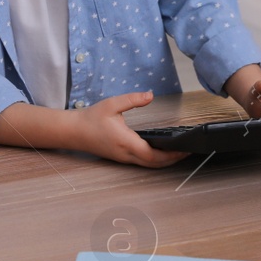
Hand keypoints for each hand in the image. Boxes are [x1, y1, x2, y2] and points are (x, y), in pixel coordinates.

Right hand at [71, 92, 185, 167]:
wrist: (73, 131)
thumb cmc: (91, 119)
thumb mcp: (112, 105)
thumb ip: (133, 99)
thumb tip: (151, 95)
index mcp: (125, 142)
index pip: (153, 155)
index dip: (170, 155)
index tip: (183, 149)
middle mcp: (125, 154)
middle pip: (154, 164)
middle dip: (172, 160)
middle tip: (187, 151)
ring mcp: (123, 158)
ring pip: (148, 165)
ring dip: (164, 161)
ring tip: (178, 152)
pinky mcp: (121, 157)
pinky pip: (142, 162)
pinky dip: (155, 160)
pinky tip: (161, 152)